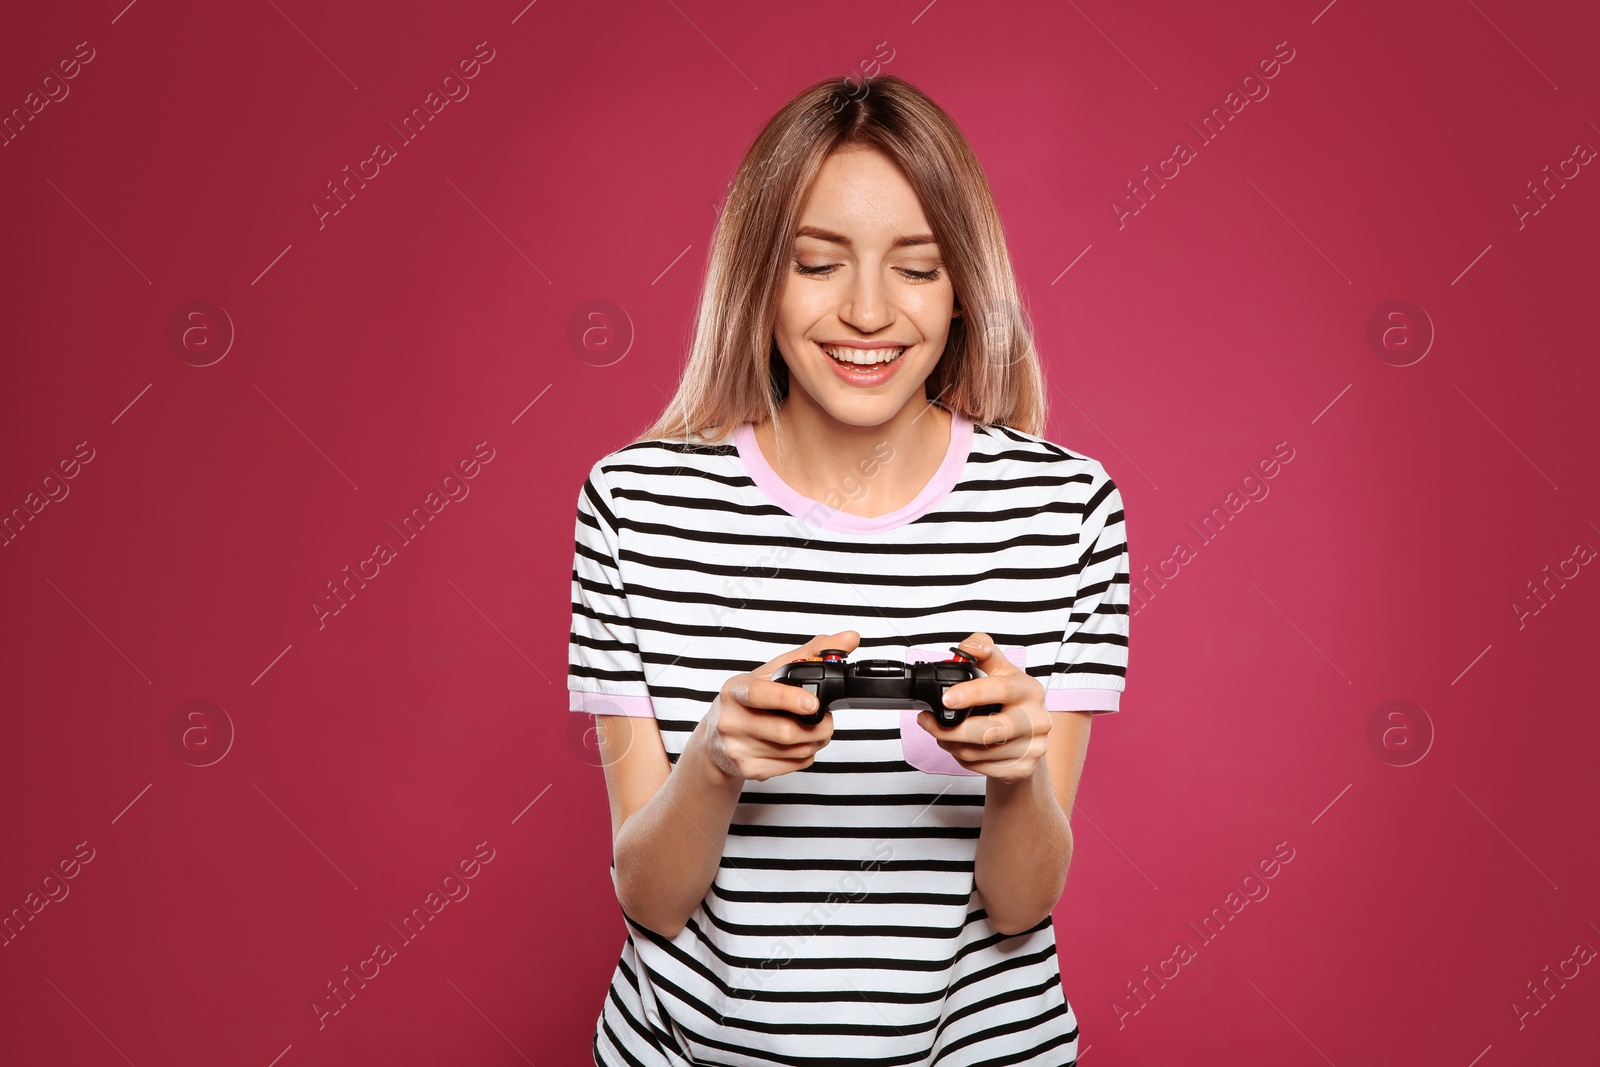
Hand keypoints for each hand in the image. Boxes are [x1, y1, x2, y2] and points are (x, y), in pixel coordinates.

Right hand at [702, 631, 860, 782]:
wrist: (716, 740)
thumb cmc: (748, 701)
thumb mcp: (771, 672)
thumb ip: (812, 652)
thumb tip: (850, 638)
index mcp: (736, 690)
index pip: (760, 695)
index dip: (788, 699)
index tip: (813, 703)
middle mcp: (731, 721)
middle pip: (785, 731)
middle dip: (819, 726)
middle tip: (826, 718)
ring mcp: (738, 749)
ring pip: (795, 751)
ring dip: (816, 740)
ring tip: (815, 729)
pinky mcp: (749, 770)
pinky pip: (793, 765)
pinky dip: (806, 754)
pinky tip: (799, 743)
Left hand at [913, 633, 1048, 783]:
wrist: (1030, 736)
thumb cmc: (1011, 699)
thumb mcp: (1000, 669)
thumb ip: (983, 650)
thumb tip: (967, 647)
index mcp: (1030, 690)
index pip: (1001, 690)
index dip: (972, 694)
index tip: (946, 699)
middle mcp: (1037, 719)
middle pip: (987, 731)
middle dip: (948, 730)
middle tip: (927, 722)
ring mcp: (1033, 747)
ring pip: (979, 752)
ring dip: (951, 744)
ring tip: (942, 734)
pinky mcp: (1024, 769)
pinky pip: (981, 767)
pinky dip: (963, 759)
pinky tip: (961, 747)